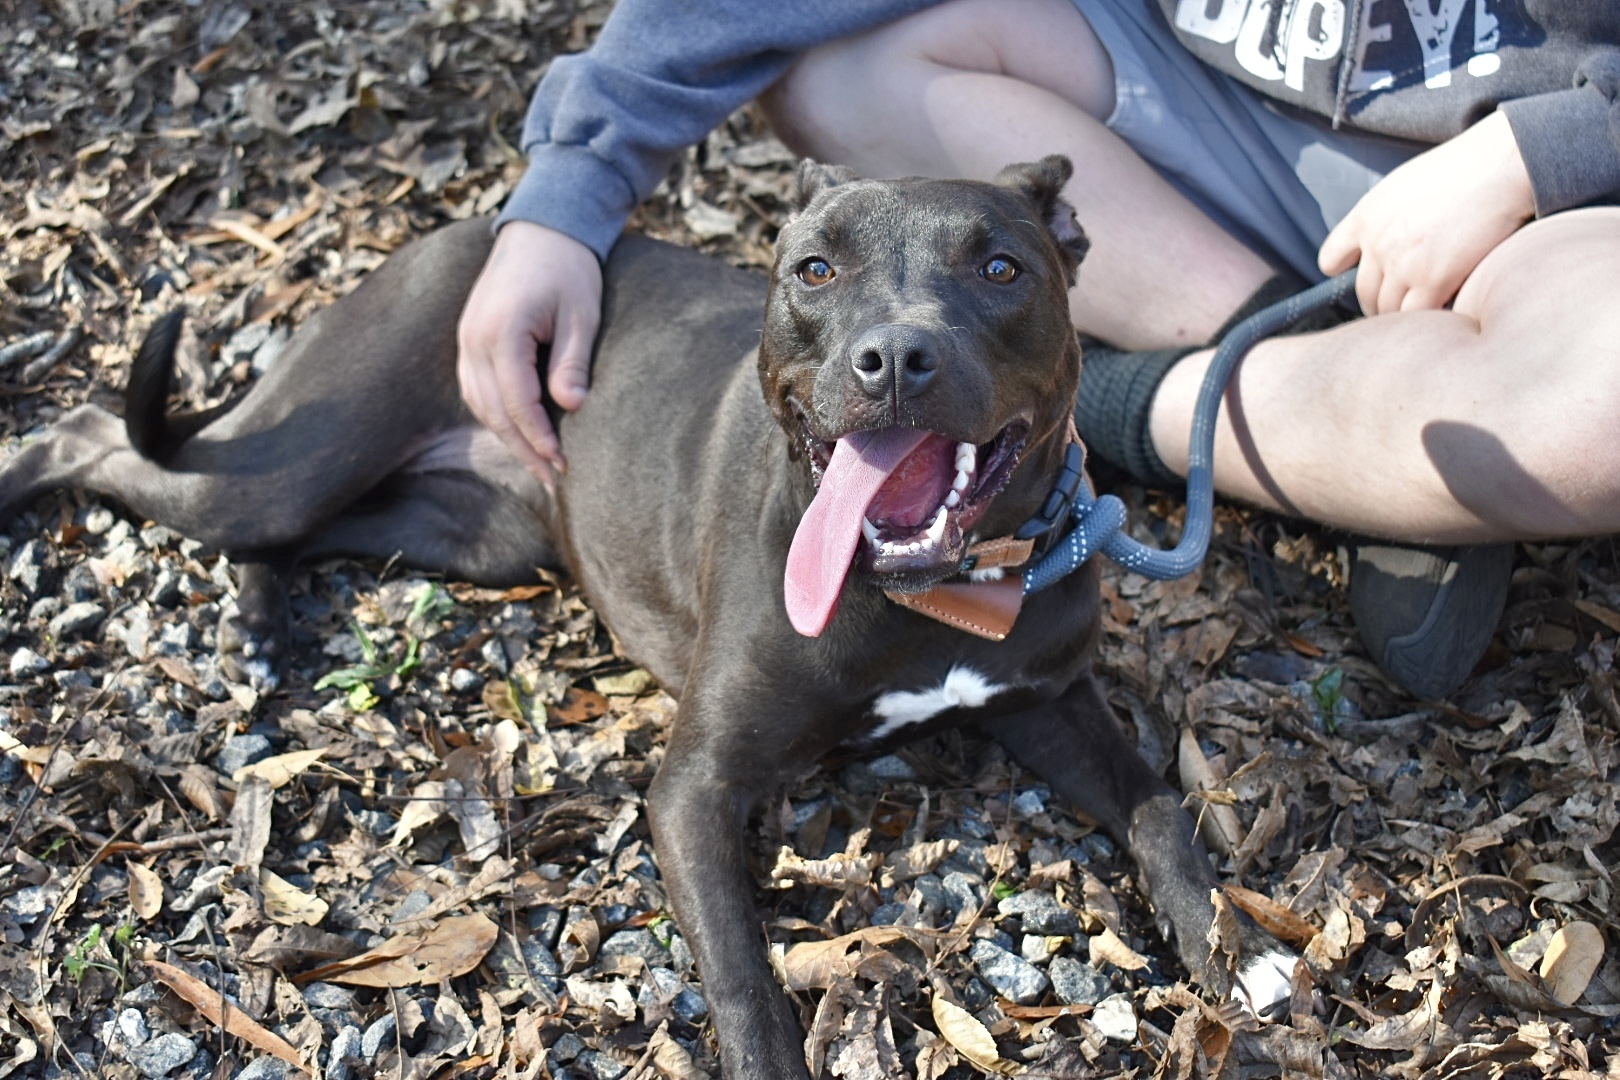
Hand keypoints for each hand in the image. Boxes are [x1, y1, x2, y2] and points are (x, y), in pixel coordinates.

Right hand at [457, 221, 603, 483]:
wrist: (541, 230)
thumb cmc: (569, 269)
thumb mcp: (582, 315)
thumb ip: (573, 361)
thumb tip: (573, 407)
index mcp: (502, 330)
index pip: (517, 401)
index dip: (540, 437)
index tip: (563, 464)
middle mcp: (473, 338)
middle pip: (493, 410)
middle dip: (523, 448)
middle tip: (553, 479)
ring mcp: (465, 338)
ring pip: (479, 403)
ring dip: (507, 437)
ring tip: (538, 465)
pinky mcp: (468, 339)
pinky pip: (475, 388)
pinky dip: (494, 415)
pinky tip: (517, 433)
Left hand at [1319, 110, 1533, 314]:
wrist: (1500, 164)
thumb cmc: (1462, 170)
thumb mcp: (1404, 185)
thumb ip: (1384, 218)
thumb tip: (1379, 246)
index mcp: (1365, 217)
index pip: (1331, 260)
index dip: (1343, 274)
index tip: (1361, 277)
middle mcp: (1377, 243)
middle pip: (1364, 293)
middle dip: (1378, 303)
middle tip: (1398, 307)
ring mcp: (1403, 264)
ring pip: (1388, 310)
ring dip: (1403, 316)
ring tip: (1421, 314)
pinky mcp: (1433, 280)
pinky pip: (1418, 316)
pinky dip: (1428, 320)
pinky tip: (1443, 312)